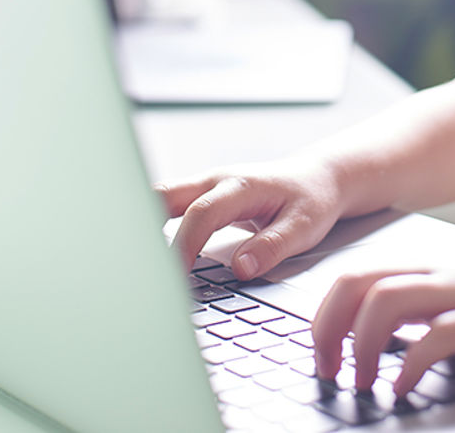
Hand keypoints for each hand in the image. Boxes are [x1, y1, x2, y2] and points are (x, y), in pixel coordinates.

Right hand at [154, 157, 343, 276]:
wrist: (317, 177)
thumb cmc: (312, 199)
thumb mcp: (304, 227)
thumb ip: (272, 246)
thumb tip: (241, 268)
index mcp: (242, 186)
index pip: (202, 213)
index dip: (186, 244)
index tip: (176, 276)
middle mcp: (218, 181)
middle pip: (165, 195)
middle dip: (143, 226)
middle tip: (137, 267)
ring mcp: (207, 186)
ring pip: (162, 199)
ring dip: (145, 227)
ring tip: (139, 267)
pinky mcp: (204, 197)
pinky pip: (171, 208)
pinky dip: (155, 228)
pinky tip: (152, 257)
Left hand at [311, 255, 454, 396]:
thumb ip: (420, 311)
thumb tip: (375, 341)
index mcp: (424, 271)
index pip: (354, 276)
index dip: (325, 313)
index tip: (321, 352)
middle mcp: (435, 276)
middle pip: (359, 282)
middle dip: (329, 326)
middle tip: (328, 369)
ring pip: (387, 301)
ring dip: (361, 345)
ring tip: (360, 382)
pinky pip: (436, 337)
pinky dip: (409, 365)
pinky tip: (403, 390)